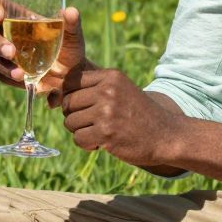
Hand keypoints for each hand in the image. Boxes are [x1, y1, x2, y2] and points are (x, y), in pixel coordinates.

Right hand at [0, 1, 85, 100]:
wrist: (71, 76)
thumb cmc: (70, 49)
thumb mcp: (74, 36)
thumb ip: (72, 23)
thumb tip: (71, 12)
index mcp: (20, 19)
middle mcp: (8, 35)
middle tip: (11, 52)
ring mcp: (5, 55)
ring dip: (2, 64)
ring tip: (20, 74)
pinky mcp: (7, 72)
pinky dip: (9, 77)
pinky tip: (23, 80)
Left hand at [58, 64, 178, 165]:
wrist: (166, 136)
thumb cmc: (138, 114)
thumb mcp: (120, 90)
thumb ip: (93, 88)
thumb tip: (54, 96)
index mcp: (110, 76)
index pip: (71, 81)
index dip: (71, 97)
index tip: (84, 107)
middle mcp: (107, 91)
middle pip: (67, 103)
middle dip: (75, 116)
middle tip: (94, 123)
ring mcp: (106, 112)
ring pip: (70, 122)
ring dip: (81, 131)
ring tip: (102, 132)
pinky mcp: (106, 133)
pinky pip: (78, 139)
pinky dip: (87, 144)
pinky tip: (103, 142)